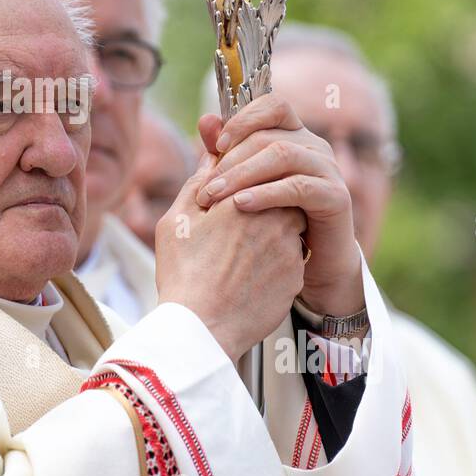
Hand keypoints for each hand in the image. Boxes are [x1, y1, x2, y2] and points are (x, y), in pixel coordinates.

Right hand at [155, 150, 305, 361]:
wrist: (203, 329)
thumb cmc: (184, 271)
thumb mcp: (179, 219)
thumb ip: (201, 179)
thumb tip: (212, 147)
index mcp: (246, 197)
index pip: (262, 170)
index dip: (246, 178)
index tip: (229, 193)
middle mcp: (277, 218)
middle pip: (279, 196)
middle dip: (263, 203)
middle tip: (236, 223)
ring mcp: (291, 249)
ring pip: (289, 227)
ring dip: (272, 232)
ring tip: (241, 252)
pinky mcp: (296, 277)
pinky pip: (291, 259)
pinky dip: (275, 262)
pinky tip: (249, 276)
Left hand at [193, 93, 363, 317]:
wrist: (312, 265)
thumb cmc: (274, 222)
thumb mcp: (247, 185)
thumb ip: (227, 153)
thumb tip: (205, 121)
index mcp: (294, 136)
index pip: (272, 106)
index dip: (243, 119)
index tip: (216, 146)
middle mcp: (314, 147)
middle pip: (268, 136)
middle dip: (230, 160)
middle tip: (203, 188)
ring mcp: (328, 170)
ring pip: (282, 155)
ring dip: (242, 175)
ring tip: (214, 197)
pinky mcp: (336, 197)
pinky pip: (298, 187)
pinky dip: (266, 194)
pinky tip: (240, 205)